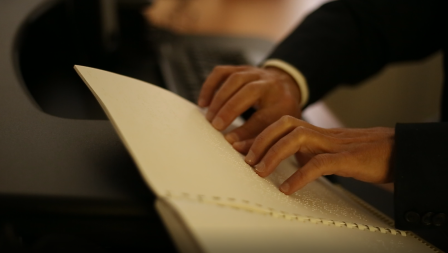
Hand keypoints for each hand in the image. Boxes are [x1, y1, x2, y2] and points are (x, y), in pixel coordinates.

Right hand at [197, 66, 301, 144]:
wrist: (283, 85)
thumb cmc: (277, 111)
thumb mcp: (275, 126)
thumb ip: (257, 138)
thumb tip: (235, 146)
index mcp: (280, 100)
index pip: (263, 115)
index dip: (245, 129)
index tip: (229, 140)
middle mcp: (267, 82)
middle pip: (248, 91)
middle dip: (229, 109)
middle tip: (215, 126)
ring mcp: (252, 72)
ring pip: (234, 79)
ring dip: (219, 98)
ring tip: (209, 117)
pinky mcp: (238, 68)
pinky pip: (221, 72)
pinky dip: (209, 86)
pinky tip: (203, 103)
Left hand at [237, 116, 394, 193]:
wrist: (395, 150)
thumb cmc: (358, 153)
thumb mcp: (325, 151)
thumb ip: (305, 153)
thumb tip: (284, 162)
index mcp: (313, 131)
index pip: (280, 125)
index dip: (257, 134)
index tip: (237, 146)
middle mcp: (320, 133)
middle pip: (284, 124)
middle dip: (260, 139)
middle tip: (246, 159)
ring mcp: (333, 143)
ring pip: (297, 137)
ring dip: (274, 153)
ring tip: (260, 171)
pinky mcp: (346, 158)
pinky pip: (319, 163)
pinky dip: (300, 175)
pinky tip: (288, 188)